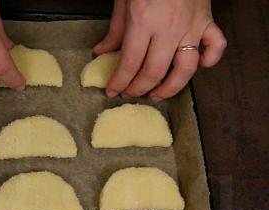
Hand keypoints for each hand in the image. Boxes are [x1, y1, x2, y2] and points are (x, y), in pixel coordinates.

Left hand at [95, 0, 226, 100]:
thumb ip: (115, 30)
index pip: (130, 64)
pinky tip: (200, 66)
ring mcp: (191, 25)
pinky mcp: (208, 20)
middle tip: (130, 94)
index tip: (112, 91)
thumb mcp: (123, 1)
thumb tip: (102, 53)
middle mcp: (169, 28)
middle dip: (139, 89)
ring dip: (171, 87)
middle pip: (155, 72)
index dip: (119, 82)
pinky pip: (215, 46)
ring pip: (186, 68)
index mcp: (143, 22)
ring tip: (157, 94)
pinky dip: (210, 59)